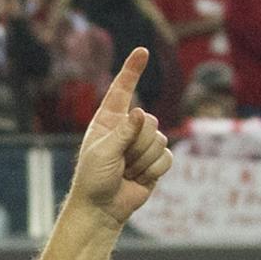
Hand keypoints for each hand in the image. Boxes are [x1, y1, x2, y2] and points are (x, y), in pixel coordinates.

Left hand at [70, 48, 172, 223]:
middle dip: (137, 144)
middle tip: (120, 161)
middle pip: (149, 122)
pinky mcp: (155, 161)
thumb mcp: (102, 153)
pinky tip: (138, 178)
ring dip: (142, 160)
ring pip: (159, 140)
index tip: (142, 51)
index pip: (122, 90)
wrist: (102, 208)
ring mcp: (143, 144)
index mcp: (108, 121)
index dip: (132, 70)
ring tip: (126, 172)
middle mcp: (127, 128)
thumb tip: (140, 113)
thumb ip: (122, 132)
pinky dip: (153, 170)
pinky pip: (166, 157)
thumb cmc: (94, 179)